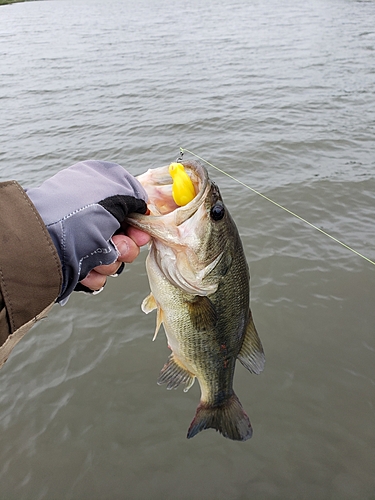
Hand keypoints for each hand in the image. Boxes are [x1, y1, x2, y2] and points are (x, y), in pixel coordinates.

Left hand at [26, 160, 149, 302]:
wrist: (44, 247)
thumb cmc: (77, 215)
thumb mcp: (114, 192)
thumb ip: (135, 194)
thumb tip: (141, 205)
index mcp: (96, 195)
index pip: (128, 213)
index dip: (138, 226)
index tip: (140, 235)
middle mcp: (89, 218)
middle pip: (125, 239)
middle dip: (125, 247)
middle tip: (117, 246)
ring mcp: (81, 243)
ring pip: (113, 260)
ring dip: (109, 262)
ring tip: (94, 257)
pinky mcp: (74, 267)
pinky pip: (98, 275)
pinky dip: (94, 275)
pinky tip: (85, 270)